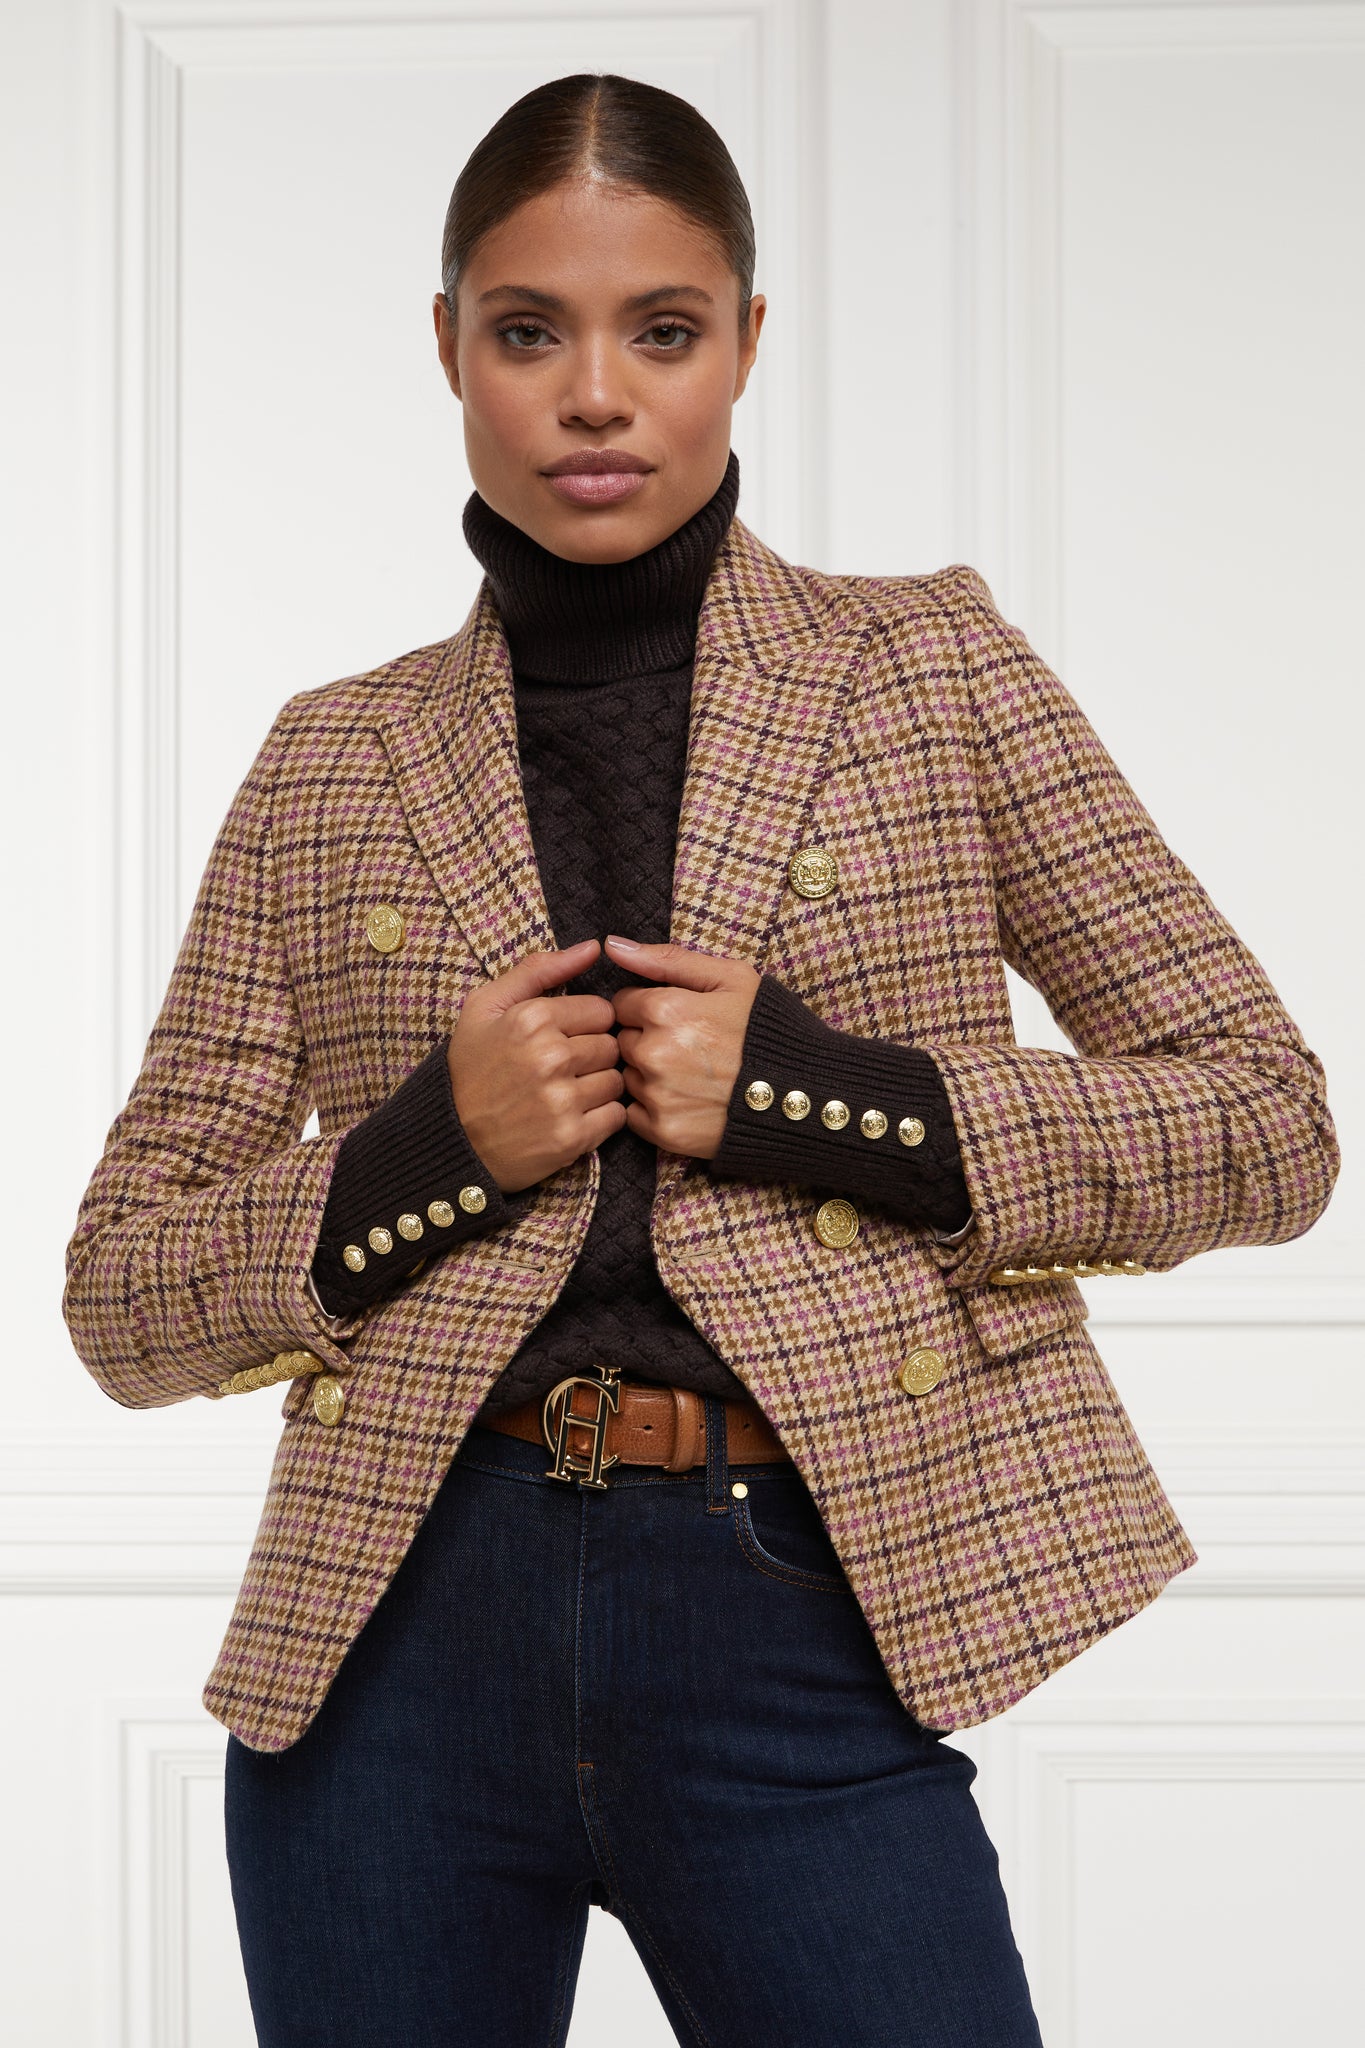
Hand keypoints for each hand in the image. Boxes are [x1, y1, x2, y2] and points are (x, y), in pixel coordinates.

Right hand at [446, 939, 626, 1190]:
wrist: (452, 1139)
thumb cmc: (471, 1068)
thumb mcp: (486, 1007)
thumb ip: (539, 970)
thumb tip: (593, 947)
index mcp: (532, 1018)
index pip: (601, 1010)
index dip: (584, 1025)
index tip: (562, 1038)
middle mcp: (550, 1056)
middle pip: (612, 1045)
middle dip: (593, 1055)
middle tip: (562, 1069)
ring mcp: (562, 1099)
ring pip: (616, 1080)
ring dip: (598, 1086)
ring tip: (566, 1093)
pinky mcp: (572, 1137)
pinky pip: (616, 1116)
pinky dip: (601, 1118)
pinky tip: (572, 1116)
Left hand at [605, 935, 760, 1158]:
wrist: (804, 1093)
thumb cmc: (768, 1029)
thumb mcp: (730, 978)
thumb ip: (667, 959)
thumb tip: (612, 945)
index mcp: (664, 1009)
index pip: (622, 1003)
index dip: (648, 1007)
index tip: (677, 1017)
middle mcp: (653, 1053)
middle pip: (622, 1040)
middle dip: (646, 1039)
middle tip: (687, 1047)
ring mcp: (657, 1095)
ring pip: (627, 1077)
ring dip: (648, 1074)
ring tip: (691, 1075)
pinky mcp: (663, 1131)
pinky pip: (634, 1114)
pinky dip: (653, 1107)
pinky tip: (686, 1100)